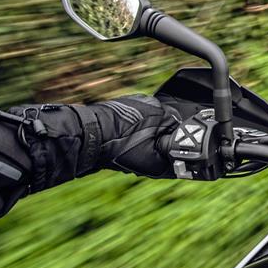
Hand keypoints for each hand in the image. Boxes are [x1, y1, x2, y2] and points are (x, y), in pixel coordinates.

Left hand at [8, 94, 181, 188]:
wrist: (87, 136)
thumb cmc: (119, 146)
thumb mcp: (152, 162)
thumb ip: (171, 162)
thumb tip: (181, 165)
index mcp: (162, 111)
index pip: (177, 130)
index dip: (170, 147)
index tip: (161, 158)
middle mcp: (149, 102)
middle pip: (160, 126)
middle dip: (154, 143)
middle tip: (142, 157)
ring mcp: (131, 102)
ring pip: (144, 126)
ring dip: (140, 139)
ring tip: (127, 152)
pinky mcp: (117, 106)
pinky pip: (130, 123)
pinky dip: (127, 134)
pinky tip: (118, 145)